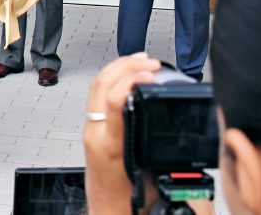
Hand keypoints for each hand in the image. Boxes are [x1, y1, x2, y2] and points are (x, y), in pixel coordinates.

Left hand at [83, 53, 161, 213]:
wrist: (108, 213)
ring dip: (117, 68)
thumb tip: (170, 124)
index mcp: (109, 144)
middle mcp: (95, 133)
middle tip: (151, 63)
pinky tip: (126, 76)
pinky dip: (111, 79)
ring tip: (140, 61)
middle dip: (126, 66)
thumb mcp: (152, 177)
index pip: (113, 100)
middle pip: (101, 85)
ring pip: (96, 86)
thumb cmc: (127, 203)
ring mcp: (90, 130)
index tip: (150, 73)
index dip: (130, 80)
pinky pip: (96, 96)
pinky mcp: (91, 130)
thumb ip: (157, 150)